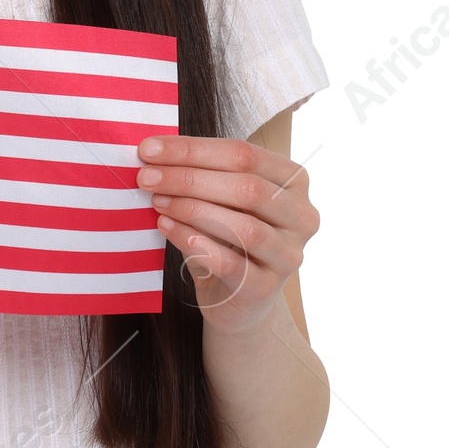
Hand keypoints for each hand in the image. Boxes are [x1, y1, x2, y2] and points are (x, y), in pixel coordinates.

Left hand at [136, 133, 318, 333]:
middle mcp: (302, 215)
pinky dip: (194, 242)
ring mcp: (288, 254)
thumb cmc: (227, 237)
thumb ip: (201, 173)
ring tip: (157, 202)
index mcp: (293, 181)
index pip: (244, 155)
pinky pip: (230, 263)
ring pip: (244, 227)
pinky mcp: (266, 288)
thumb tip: (153, 152)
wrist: (237, 299)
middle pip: (247, 187)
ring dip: (192, 210)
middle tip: (146, 176)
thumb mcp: (220, 198)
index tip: (150, 148)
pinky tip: (167, 228)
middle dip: (189, 178)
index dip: (194, 149)